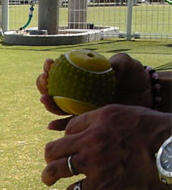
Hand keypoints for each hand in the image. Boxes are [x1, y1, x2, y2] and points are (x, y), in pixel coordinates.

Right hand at [36, 53, 154, 130]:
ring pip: (58, 107)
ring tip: (44, 98)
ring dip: (48, 104)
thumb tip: (108, 69)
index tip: (49, 63)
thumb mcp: (127, 66)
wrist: (146, 95)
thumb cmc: (134, 76)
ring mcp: (80, 107)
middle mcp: (77, 93)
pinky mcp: (86, 123)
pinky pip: (70, 125)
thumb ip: (117, 64)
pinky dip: (59, 126)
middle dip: (43, 84)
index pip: (61, 71)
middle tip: (44, 79)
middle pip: (53, 90)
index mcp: (82, 76)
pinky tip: (51, 126)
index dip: (51, 67)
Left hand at [42, 105, 170, 189]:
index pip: (69, 128)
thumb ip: (104, 120)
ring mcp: (94, 163)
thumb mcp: (128, 114)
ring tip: (48, 180)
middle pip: (54, 148)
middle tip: (50, 162)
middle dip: (49, 156)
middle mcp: (92, 140)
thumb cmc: (157, 132)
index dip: (67, 138)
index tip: (70, 146)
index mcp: (99, 119)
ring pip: (57, 169)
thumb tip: (85, 129)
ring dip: (48, 176)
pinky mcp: (102, 184)